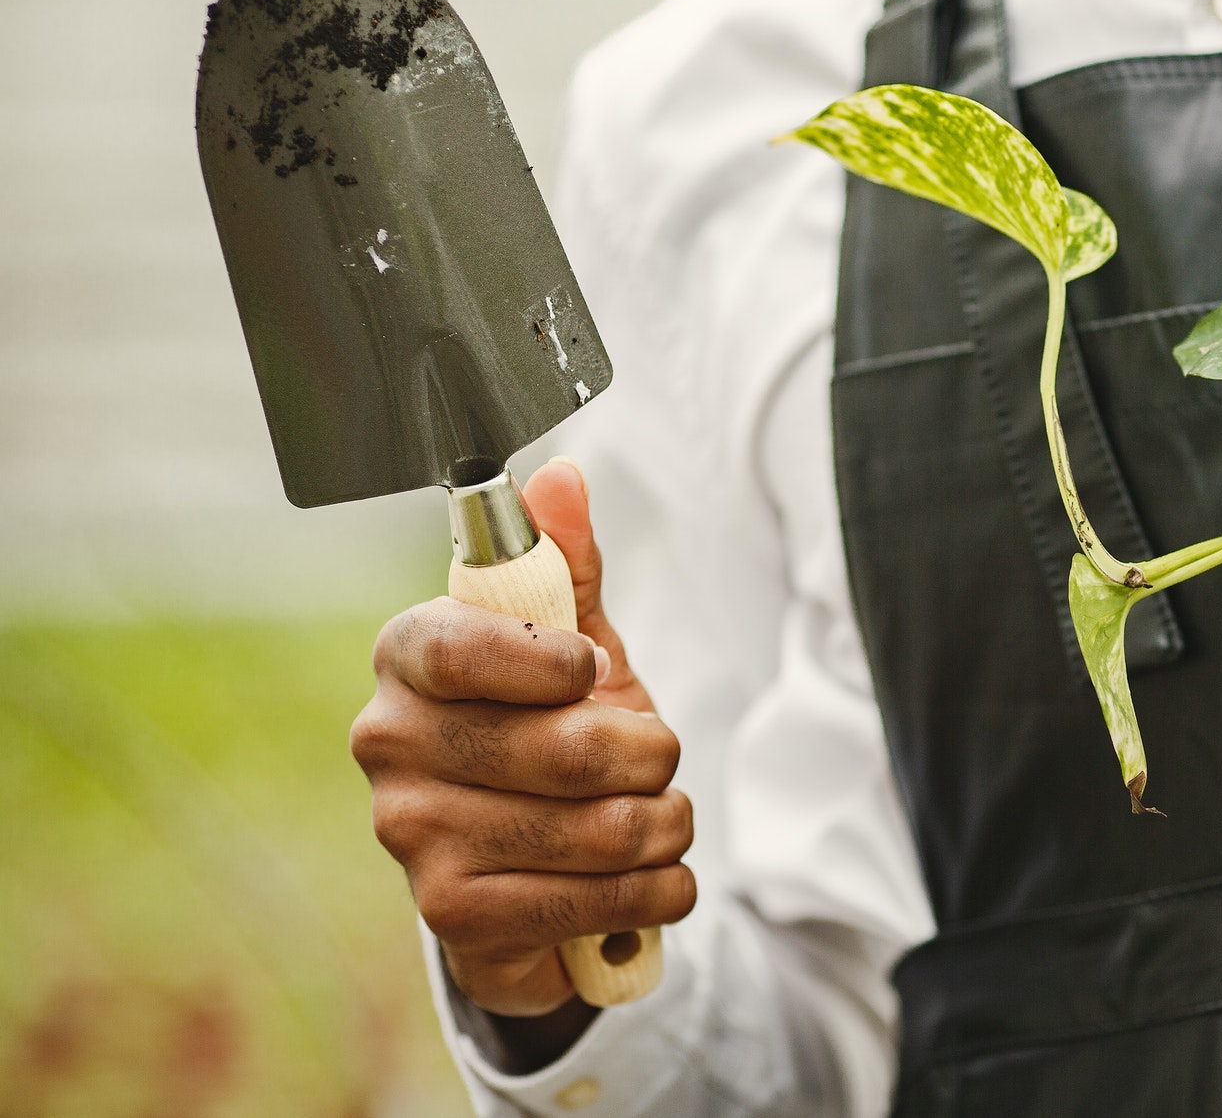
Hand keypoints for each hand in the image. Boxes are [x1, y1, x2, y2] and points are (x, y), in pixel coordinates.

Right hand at [351, 458, 695, 1018]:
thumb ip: (567, 566)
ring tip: (661, 818)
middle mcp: (388, 743)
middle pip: (565, 748)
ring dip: (664, 825)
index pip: (464, 646)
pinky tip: (654, 878)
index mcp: (409, 656)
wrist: (539, 869)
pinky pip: (595, 898)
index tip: (590, 669)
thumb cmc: (553, 734)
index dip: (551, 661)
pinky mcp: (452, 914)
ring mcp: (412, 834)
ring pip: (597, 828)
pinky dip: (655, 888)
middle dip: (650, 756)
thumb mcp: (572, 647)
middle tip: (657, 759)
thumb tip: (561, 477)